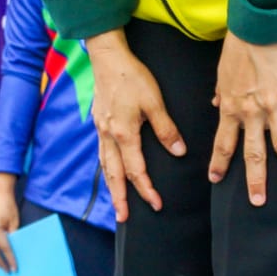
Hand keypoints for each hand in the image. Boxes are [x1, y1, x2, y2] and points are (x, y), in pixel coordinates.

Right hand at [86, 29, 185, 221]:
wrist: (107, 57)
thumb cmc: (132, 76)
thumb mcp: (155, 101)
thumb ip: (166, 129)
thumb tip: (178, 152)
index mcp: (124, 133)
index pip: (136, 170)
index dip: (146, 189)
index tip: (157, 205)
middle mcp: (109, 135)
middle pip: (114, 174)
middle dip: (120, 197)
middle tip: (124, 218)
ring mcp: (101, 128)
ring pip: (105, 164)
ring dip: (111, 185)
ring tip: (116, 201)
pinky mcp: (99, 121)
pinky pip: (101, 151)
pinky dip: (105, 166)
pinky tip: (109, 169)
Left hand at [209, 35, 276, 205]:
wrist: (258, 27)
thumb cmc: (238, 49)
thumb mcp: (222, 74)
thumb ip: (221, 94)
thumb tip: (216, 105)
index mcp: (231, 108)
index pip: (223, 142)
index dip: (219, 162)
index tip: (215, 179)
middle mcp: (252, 112)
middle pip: (253, 153)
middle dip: (255, 180)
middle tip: (258, 202)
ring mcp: (275, 106)